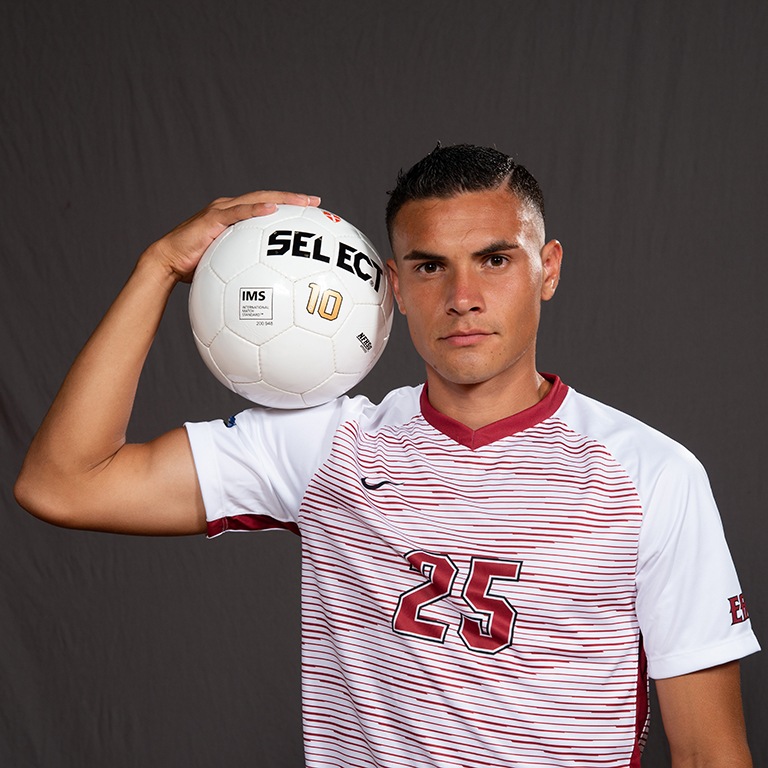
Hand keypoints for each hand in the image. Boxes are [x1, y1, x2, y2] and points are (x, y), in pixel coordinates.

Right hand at [142, 191, 321, 284]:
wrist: (168, 263)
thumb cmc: (195, 268)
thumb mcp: (227, 267)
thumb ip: (245, 269)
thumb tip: (267, 286)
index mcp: (234, 218)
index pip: (265, 208)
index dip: (288, 206)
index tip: (309, 210)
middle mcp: (229, 208)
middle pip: (267, 198)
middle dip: (293, 198)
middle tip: (315, 201)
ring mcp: (221, 211)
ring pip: (258, 199)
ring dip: (283, 199)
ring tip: (303, 201)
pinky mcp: (213, 218)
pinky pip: (239, 212)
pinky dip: (256, 209)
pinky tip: (273, 209)